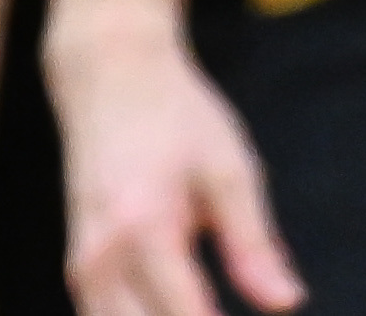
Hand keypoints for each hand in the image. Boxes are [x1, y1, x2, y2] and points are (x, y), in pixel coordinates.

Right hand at [51, 5, 300, 315]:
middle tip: (227, 309)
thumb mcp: (228, 169)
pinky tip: (173, 311)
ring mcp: (83, 264)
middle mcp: (102, 255)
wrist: (106, 73)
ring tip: (205, 309)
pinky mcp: (80, 267)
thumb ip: (253, 244)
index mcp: (144, 228)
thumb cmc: (174, 115)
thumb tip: (286, 303)